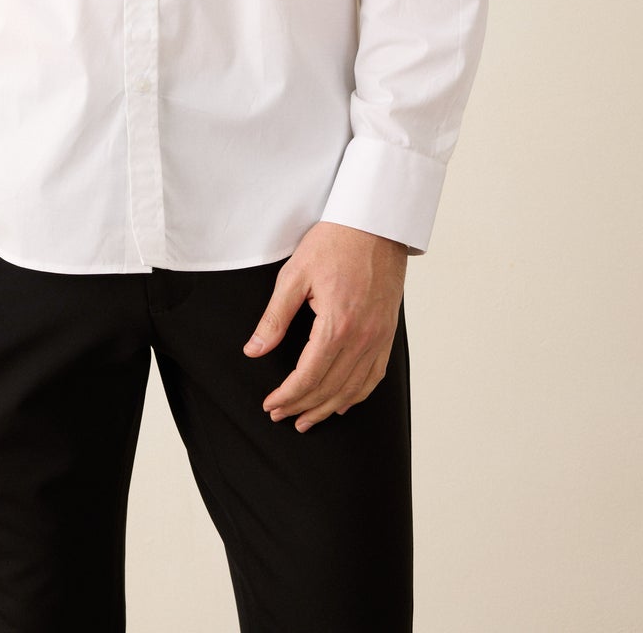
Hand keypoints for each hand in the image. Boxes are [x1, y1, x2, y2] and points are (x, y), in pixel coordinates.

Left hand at [243, 220, 407, 431]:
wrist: (375, 223)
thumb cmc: (334, 242)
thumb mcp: (294, 275)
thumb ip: (274, 318)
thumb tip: (254, 350)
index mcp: (336, 325)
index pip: (308, 376)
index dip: (287, 396)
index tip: (270, 405)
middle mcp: (362, 338)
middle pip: (330, 388)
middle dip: (302, 407)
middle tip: (281, 416)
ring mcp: (379, 338)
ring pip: (353, 389)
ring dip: (328, 408)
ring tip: (307, 419)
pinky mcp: (387, 333)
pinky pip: (374, 376)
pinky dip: (357, 395)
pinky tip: (342, 402)